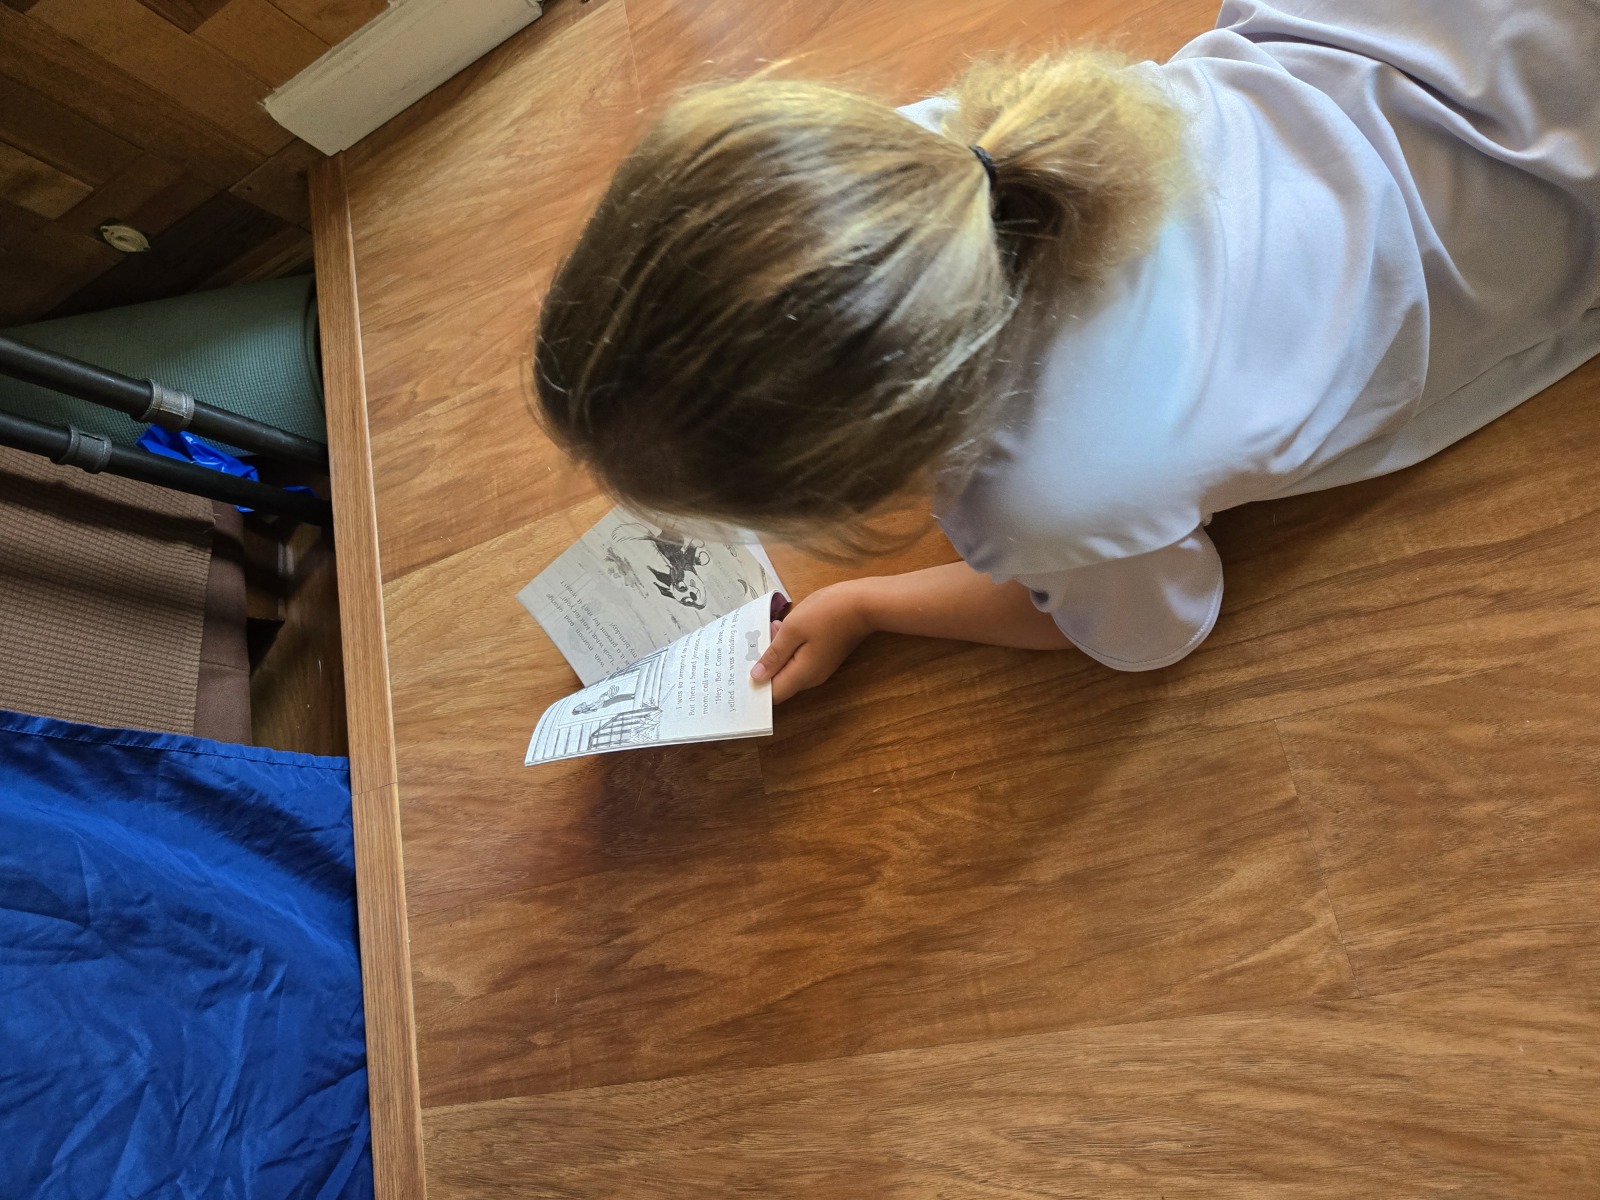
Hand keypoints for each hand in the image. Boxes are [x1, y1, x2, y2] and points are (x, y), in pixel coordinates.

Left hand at [750, 582, 873, 703]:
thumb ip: (774, 655)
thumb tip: (757, 677)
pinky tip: (782, 628)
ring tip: (769, 628)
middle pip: (780, 682)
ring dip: (775, 653)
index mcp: (803, 675)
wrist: (864, 603)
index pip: (773, 695)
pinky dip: (787, 648)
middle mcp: (812, 677)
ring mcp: (820, 667)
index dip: (756, 687)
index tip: (739, 672)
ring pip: (789, 668)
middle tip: (751, 642)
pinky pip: (799, 659)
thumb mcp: (793, 630)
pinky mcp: (824, 656)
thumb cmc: (826, 613)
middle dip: (763, 665)